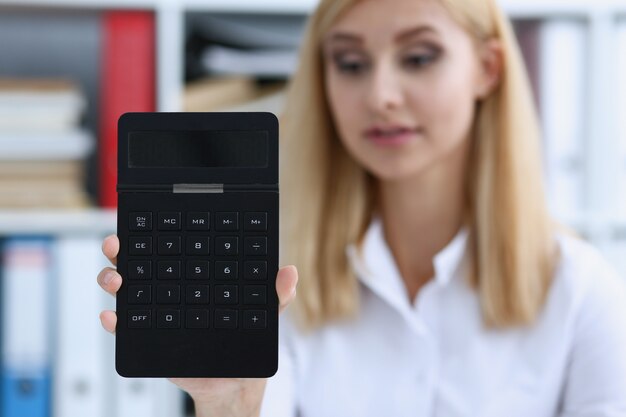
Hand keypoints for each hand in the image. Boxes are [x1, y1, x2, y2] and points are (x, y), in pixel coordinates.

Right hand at [97, 234, 297, 416]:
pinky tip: (112, 317)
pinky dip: (114, 322)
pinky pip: (126, 329)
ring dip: (112, 280)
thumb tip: (289, 272)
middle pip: (140, 262)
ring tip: (116, 280)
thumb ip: (276, 293)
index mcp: (194, 275)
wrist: (234, 384)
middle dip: (121, 250)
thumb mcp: (265, 313)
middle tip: (117, 245)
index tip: (144, 221)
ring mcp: (157, 313)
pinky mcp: (150, 339)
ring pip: (127, 291)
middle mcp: (171, 289)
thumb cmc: (246, 340)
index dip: (155, 232)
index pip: (171, 247)